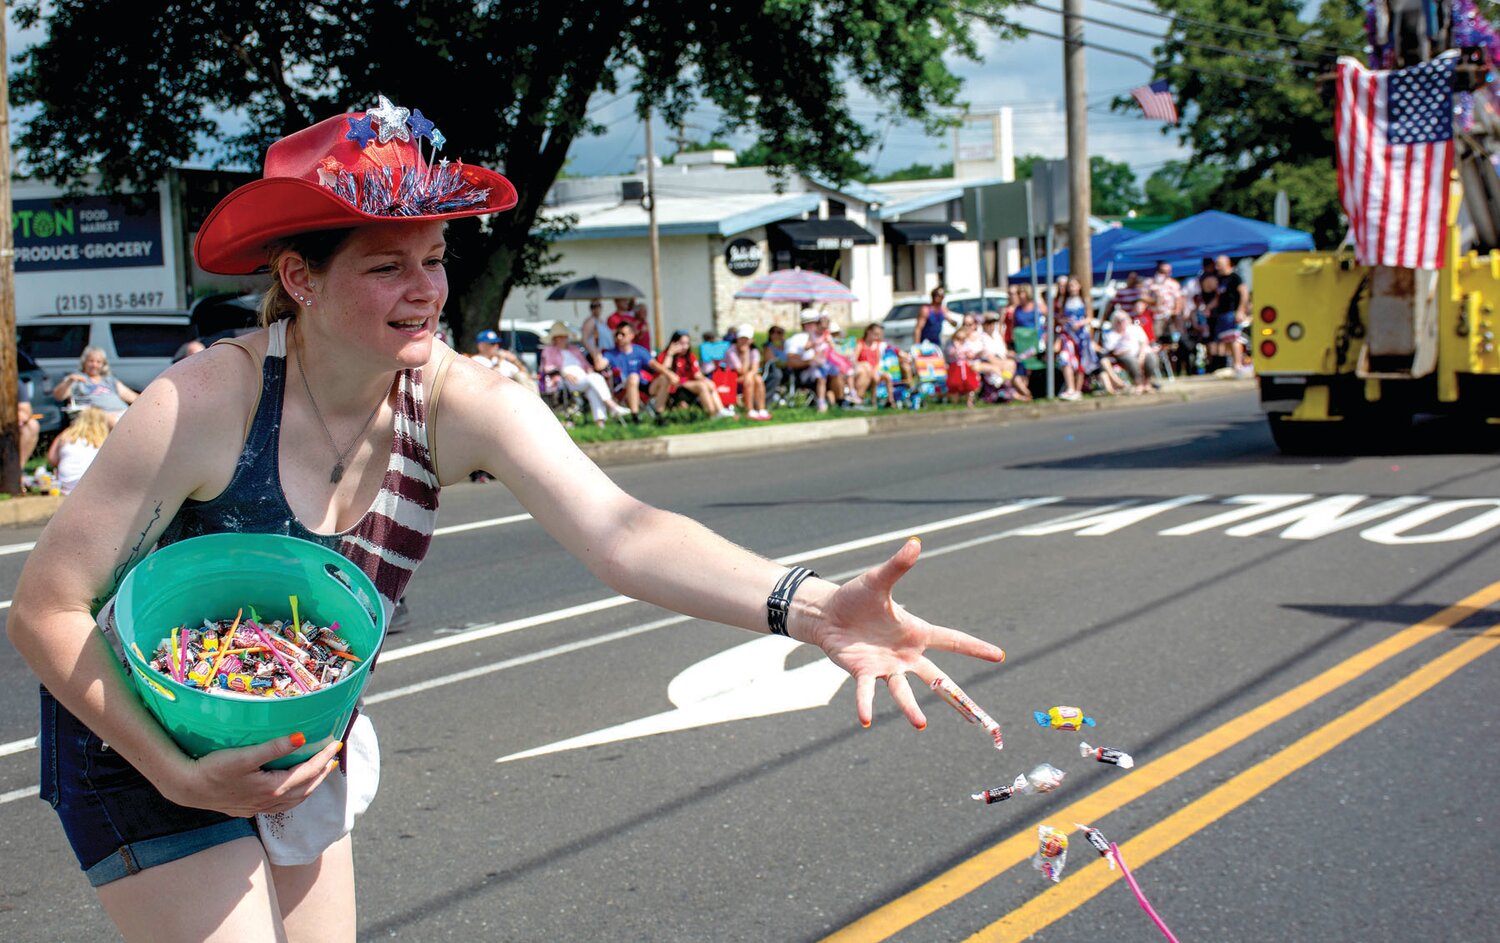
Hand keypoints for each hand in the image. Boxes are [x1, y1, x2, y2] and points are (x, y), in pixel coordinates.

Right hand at [162, 732, 344, 817]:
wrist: (187, 788)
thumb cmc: (213, 769)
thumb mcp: (245, 756)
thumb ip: (274, 748)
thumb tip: (302, 737)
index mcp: (273, 788)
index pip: (307, 772)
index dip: (323, 757)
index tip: (336, 743)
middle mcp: (269, 802)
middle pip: (305, 788)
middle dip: (322, 772)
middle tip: (333, 757)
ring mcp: (258, 808)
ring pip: (294, 800)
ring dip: (310, 786)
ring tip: (320, 772)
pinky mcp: (248, 809)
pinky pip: (281, 806)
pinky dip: (294, 796)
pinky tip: (291, 789)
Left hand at [799, 538, 1004, 728]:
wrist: (828, 614)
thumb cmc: (857, 597)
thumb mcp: (878, 580)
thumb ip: (898, 566)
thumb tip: (914, 543)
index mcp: (916, 632)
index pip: (952, 639)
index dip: (975, 648)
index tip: (999, 656)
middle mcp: (906, 655)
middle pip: (938, 678)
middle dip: (958, 698)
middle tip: (978, 719)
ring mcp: (886, 667)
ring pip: (904, 691)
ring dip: (911, 708)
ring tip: (920, 724)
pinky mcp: (863, 673)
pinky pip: (867, 691)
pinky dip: (866, 704)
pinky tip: (865, 719)